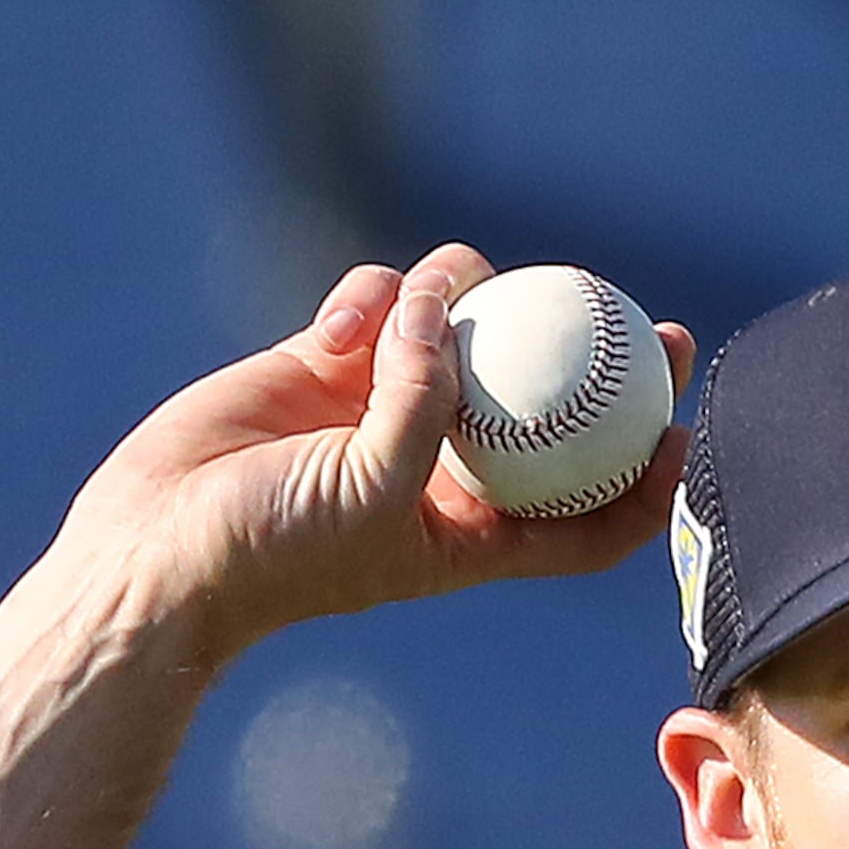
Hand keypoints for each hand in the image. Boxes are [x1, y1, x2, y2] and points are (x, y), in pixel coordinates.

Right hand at [57, 242, 695, 656]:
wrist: (162, 546)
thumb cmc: (275, 551)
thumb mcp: (369, 491)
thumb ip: (422, 407)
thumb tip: (444, 315)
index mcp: (475, 536)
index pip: (587, 518)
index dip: (645, 483)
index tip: (686, 435)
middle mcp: (445, 472)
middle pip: (552, 412)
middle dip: (608, 371)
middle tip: (655, 326)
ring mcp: (390, 412)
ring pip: (466, 333)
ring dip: (458, 303)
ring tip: (424, 301)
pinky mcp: (332, 365)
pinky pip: (381, 303)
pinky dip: (372, 296)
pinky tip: (340, 322)